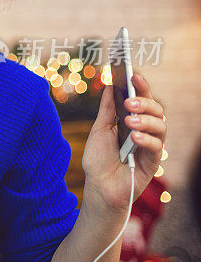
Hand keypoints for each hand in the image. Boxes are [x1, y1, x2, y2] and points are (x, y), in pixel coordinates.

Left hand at [82, 72, 166, 214]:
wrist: (98, 187)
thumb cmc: (99, 160)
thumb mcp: (100, 129)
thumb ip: (108, 109)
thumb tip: (111, 85)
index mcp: (132, 120)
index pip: (142, 99)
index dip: (141, 86)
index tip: (134, 74)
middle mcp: (145, 131)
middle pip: (156, 110)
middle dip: (145, 102)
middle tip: (129, 102)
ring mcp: (151, 146)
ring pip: (161, 126)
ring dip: (146, 120)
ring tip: (130, 120)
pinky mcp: (153, 162)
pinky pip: (157, 147)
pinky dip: (146, 139)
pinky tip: (135, 137)